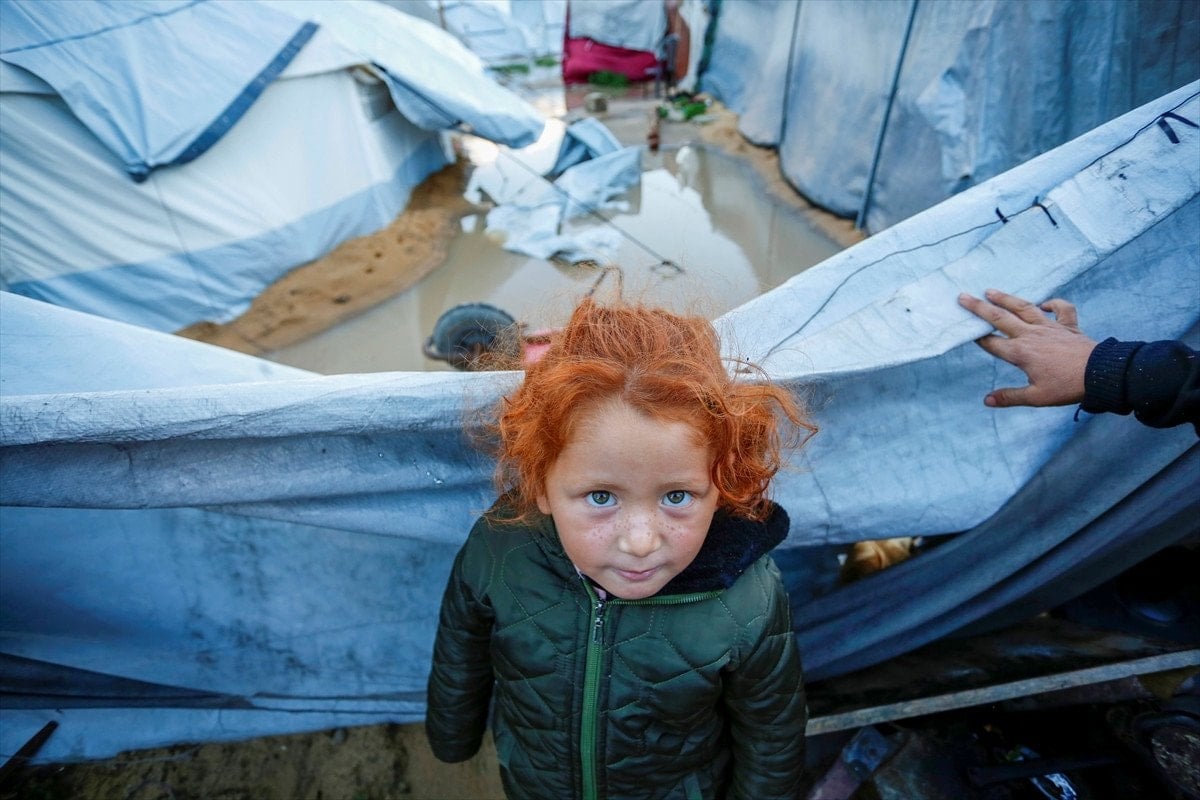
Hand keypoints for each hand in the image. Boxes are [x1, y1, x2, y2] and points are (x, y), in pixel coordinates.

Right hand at [957, 289, 1097, 407]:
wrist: (1100, 373)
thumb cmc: (1067, 386)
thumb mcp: (1036, 397)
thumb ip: (1010, 397)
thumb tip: (987, 400)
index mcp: (1020, 353)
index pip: (991, 343)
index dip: (976, 337)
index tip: (963, 329)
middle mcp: (1030, 335)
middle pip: (1000, 318)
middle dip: (979, 308)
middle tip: (963, 297)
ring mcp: (1049, 327)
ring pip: (1024, 308)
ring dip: (1006, 298)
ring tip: (991, 291)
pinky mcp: (1067, 325)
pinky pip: (1061, 309)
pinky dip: (1053, 304)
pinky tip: (1044, 304)